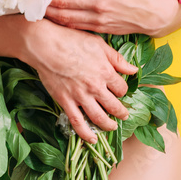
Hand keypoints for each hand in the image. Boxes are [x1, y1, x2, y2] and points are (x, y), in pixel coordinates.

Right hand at [21, 19, 138, 142]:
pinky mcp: (65, 101)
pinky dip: (85, 133)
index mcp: (106, 71)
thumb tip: (133, 70)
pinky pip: (77, 122)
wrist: (46, 45)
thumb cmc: (73, 40)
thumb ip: (117, 59)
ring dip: (107, 125)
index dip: (123, 91)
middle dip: (121, 112)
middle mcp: (95, 87)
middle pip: (113, 105)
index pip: (121, 88)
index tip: (121, 92)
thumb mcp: (99, 45)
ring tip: (113, 127)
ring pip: (98, 116)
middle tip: (124, 115)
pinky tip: (91, 139)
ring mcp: (80, 96)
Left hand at [45, 0, 180, 37]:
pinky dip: (62, 22)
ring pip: (67, 17)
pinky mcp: (101, 29)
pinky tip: (53, 18)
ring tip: (36, 6)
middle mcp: (99, 4)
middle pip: (64, 1)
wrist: (160, 16)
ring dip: (50, 11)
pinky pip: (76, 27)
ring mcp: (99, 19)